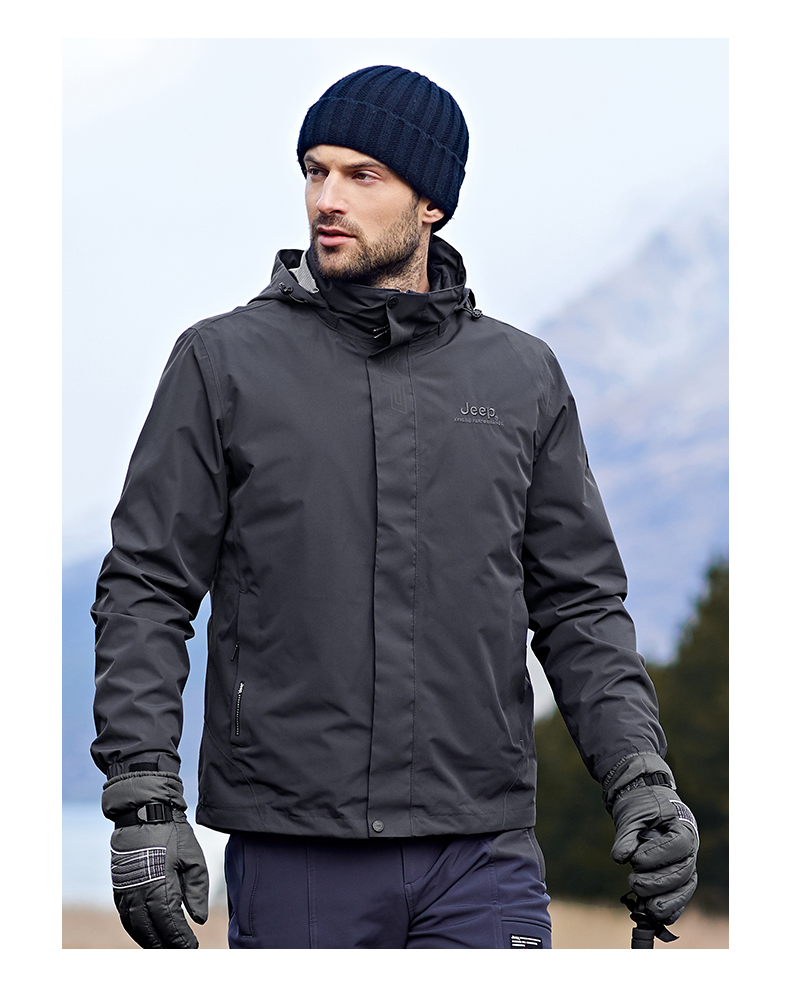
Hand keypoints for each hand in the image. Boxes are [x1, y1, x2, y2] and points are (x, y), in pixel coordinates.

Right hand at [102, 772, 208, 947]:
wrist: (143, 812)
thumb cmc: (172, 834)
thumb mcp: (193, 858)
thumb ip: (197, 891)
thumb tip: (199, 919)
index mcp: (160, 886)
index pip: (170, 924)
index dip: (181, 939)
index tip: (191, 946)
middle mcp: (140, 893)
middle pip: (152, 931)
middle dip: (166, 945)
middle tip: (180, 951)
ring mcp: (126, 892)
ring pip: (136, 927)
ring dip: (150, 941)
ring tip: (164, 948)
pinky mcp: (119, 888)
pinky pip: (126, 917)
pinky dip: (136, 930)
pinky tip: (147, 934)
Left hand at [611, 784, 698, 924]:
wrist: (645, 798)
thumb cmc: (641, 804)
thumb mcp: (631, 813)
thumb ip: (626, 834)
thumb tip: (619, 857)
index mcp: (683, 827)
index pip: (678, 845)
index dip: (658, 855)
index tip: (635, 860)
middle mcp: (690, 848)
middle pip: (683, 871)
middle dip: (658, 882)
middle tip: (633, 882)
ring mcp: (686, 862)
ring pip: (684, 887)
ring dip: (666, 900)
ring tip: (646, 907)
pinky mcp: (677, 875)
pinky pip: (680, 894)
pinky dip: (671, 907)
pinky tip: (657, 915)